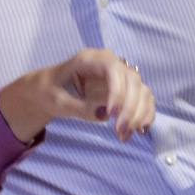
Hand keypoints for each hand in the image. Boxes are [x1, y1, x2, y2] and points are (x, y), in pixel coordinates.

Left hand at [0, 49, 154, 142]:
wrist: (49, 90)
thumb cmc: (49, 91)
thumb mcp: (57, 101)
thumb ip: (79, 107)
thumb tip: (104, 115)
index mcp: (89, 59)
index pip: (113, 69)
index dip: (118, 91)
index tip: (111, 114)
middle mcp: (109, 63)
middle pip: (133, 80)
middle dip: (130, 108)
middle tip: (119, 131)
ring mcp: (120, 75)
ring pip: (142, 90)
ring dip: (139, 114)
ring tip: (125, 135)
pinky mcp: (125, 89)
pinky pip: (144, 99)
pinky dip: (145, 115)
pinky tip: (138, 131)